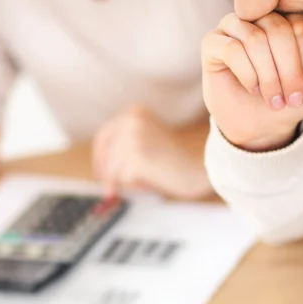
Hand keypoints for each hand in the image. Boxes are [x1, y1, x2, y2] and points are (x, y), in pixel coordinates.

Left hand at [92, 104, 211, 199]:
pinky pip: (124, 179)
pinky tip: (153, 182)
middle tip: (110, 190)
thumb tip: (101, 168)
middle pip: (106, 156)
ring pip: (113, 169)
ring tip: (149, 180)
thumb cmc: (178, 158)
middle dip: (108, 174)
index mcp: (134, 112)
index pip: (104, 137)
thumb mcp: (148, 140)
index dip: (100, 159)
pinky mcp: (137, 156)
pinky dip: (136, 186)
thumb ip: (125, 145)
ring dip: (126, 181)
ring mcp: (133, 137)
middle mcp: (131, 120)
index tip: (100, 173)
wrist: (202, 164)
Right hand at [202, 12, 302, 150]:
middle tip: (290, 98)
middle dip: (288, 71)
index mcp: (289, 16)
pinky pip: (232, 50)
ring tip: (273, 98)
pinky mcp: (212, 42)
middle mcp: (260, 14)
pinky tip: (253, 89)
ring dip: (268, 76)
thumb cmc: (291, 94)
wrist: (262, 124)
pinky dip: (248, 75)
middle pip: (279, 30)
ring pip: (255, 39)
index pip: (302, 24)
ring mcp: (234, 25)